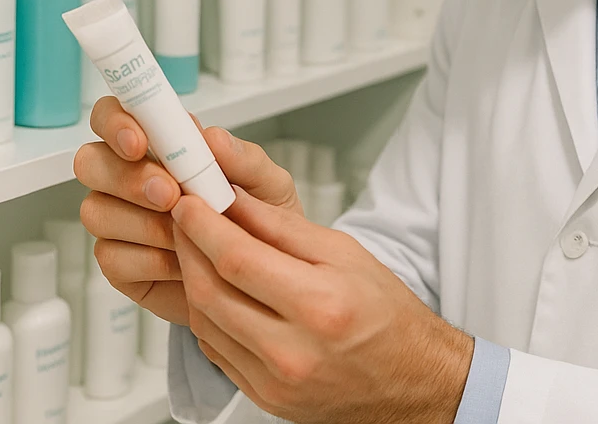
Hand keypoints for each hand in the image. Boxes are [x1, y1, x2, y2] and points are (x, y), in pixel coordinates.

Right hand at [73, 96, 303, 326]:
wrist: (263, 282)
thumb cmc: (263, 222)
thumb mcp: (269, 187)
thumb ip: (244, 160)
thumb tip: (212, 137)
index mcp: (159, 145)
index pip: (113, 116)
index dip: (116, 123)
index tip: (139, 142)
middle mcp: (127, 177)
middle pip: (91, 161)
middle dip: (128, 177)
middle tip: (169, 195)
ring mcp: (117, 220)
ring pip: (96, 210)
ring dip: (143, 223)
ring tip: (188, 235)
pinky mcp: (118, 263)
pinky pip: (110, 256)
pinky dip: (149, 260)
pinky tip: (181, 263)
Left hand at [171, 188, 472, 423]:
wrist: (412, 382)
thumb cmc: (388, 315)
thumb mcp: (344, 254)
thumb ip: (282, 227)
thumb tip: (234, 199)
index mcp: (320, 306)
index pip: (237, 258)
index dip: (203, 226)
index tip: (189, 201)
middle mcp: (293, 352)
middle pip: (211, 291)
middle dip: (188, 247)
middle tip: (184, 217)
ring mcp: (275, 382)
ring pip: (206, 323)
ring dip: (192, 280)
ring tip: (196, 248)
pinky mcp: (264, 398)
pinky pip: (216, 351)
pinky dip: (207, 316)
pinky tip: (215, 290)